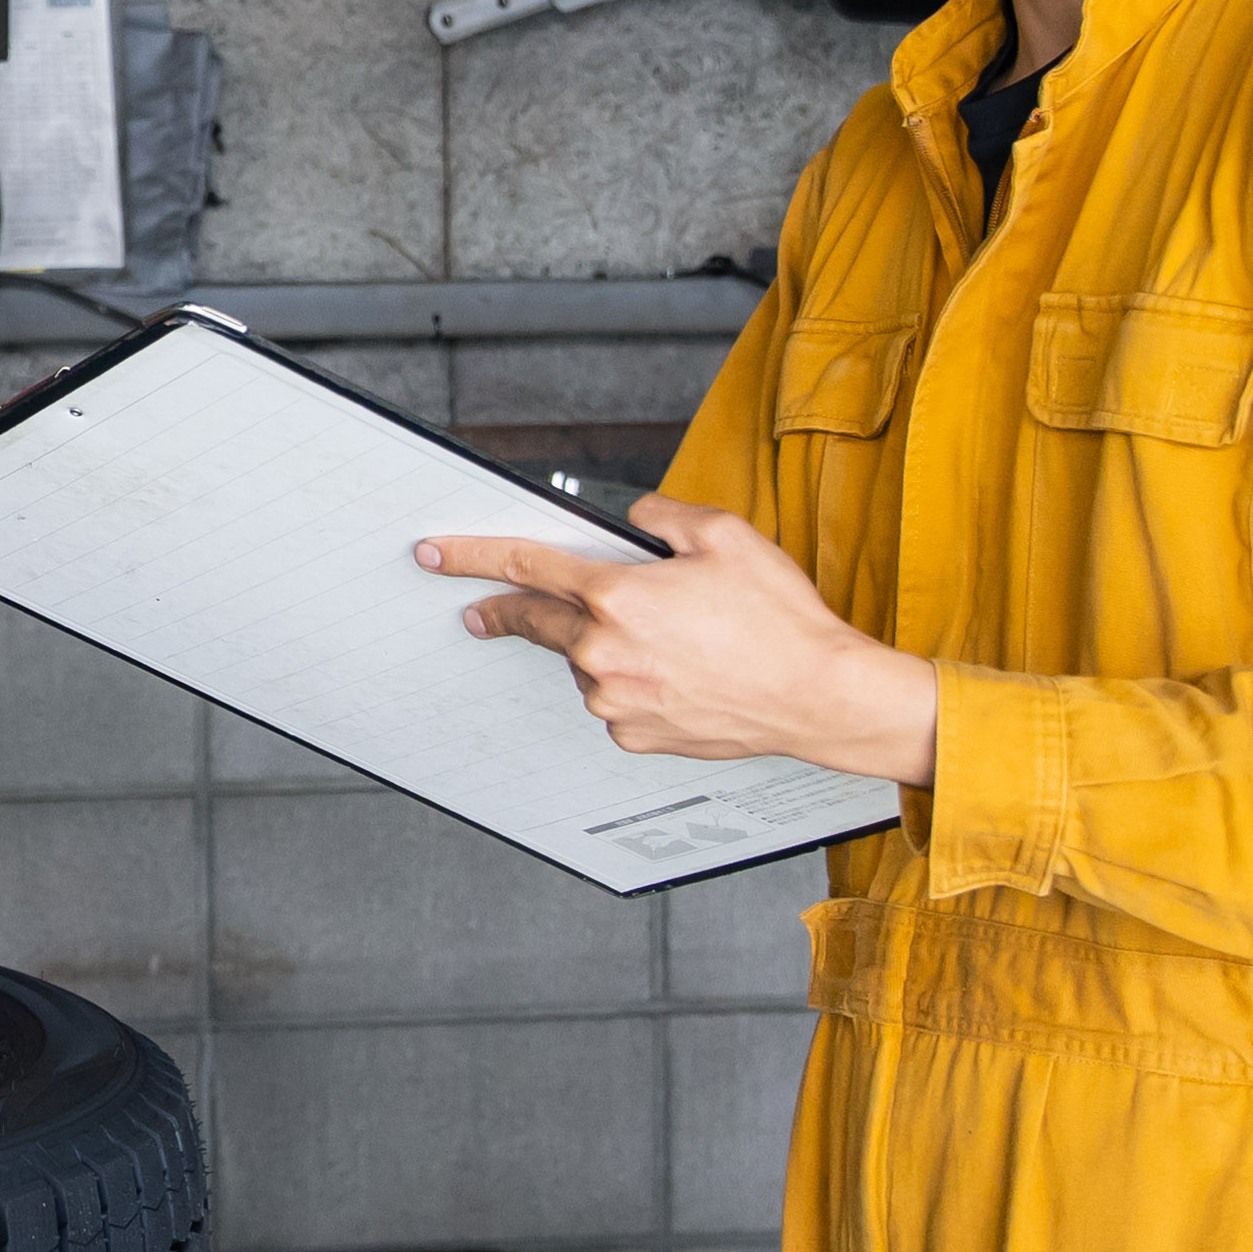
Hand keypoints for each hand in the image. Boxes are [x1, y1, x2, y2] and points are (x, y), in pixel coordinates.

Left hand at [415, 495, 940, 785]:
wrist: (818, 695)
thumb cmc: (779, 617)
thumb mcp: (724, 535)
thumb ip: (663, 516)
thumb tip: (634, 518)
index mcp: (617, 596)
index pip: (526, 566)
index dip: (471, 557)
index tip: (434, 555)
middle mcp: (604, 653)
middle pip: (535, 622)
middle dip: (502, 613)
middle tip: (479, 611)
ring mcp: (615, 701)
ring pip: (585, 662)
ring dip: (602, 646)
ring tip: (673, 641)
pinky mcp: (633, 735)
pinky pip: (614, 699)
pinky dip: (631, 682)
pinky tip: (680, 673)